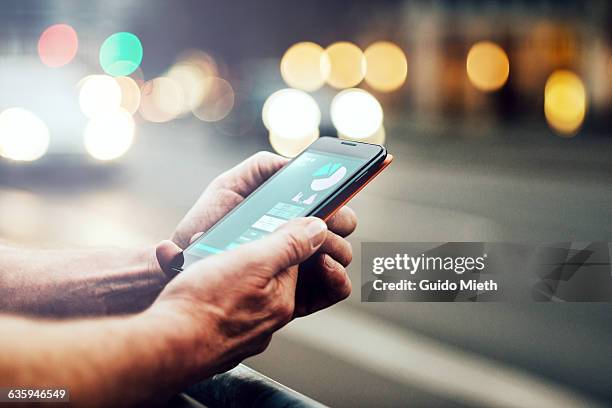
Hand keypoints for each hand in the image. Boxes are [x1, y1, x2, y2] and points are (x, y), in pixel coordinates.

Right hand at [151, 217, 327, 376]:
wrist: (164, 348)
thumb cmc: (204, 305)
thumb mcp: (252, 261)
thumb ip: (289, 245)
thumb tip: (319, 230)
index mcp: (283, 300)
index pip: (295, 260)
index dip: (276, 238)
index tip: (255, 230)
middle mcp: (268, 320)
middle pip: (266, 274)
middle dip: (245, 255)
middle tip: (221, 246)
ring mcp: (242, 333)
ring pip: (241, 290)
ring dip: (222, 269)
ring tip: (200, 261)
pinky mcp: (217, 338)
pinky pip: (221, 306)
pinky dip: (210, 290)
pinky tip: (192, 283)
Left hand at [165, 151, 356, 314]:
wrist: (183, 267)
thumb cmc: (207, 225)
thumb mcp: (229, 186)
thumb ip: (261, 168)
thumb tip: (295, 163)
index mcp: (291, 212)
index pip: (329, 199)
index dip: (344, 189)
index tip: (349, 182)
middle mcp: (301, 238)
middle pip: (342, 226)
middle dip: (341, 218)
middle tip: (326, 218)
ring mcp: (303, 267)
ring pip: (342, 255)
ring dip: (338, 245)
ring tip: (318, 243)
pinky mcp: (299, 296)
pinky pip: (333, 289)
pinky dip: (339, 278)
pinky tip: (325, 266)